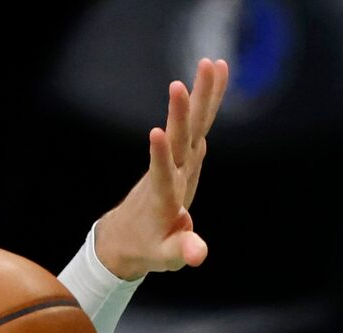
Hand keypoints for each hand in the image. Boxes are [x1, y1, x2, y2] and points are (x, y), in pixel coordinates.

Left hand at [93, 59, 229, 279]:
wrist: (126, 235)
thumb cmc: (147, 247)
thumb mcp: (164, 258)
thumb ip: (182, 251)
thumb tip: (200, 253)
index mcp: (163, 198)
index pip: (160, 174)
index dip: (159, 156)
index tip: (156, 133)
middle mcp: (169, 173)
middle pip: (179, 139)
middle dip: (184, 112)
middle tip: (190, 80)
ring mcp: (176, 161)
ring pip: (191, 125)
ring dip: (201, 95)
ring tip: (210, 63)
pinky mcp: (183, 156)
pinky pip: (198, 124)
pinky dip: (207, 101)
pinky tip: (216, 75)